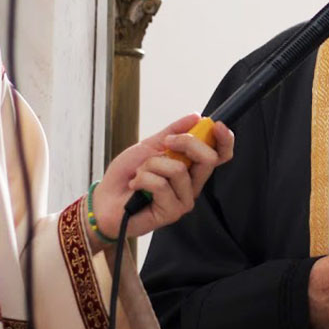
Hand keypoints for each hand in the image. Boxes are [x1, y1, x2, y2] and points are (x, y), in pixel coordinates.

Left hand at [89, 113, 234, 248]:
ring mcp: (184, 199)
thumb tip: (196, 116)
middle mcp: (192, 184)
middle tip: (165, 143)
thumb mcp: (149, 146)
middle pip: (208, 158)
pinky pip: (162, 185)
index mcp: (192, 167)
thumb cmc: (126, 174)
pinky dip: (144, 179)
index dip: (225, 139)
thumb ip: (173, 132)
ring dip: (152, 165)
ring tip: (141, 173)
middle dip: (186, 142)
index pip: (220, 154)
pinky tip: (136, 186)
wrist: (104, 199)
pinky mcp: (172, 212)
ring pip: (180, 170)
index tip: (217, 125)